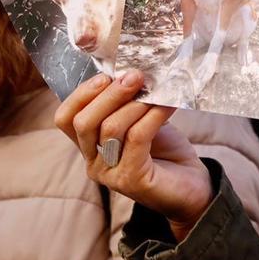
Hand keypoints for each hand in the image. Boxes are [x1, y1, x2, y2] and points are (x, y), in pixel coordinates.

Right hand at [54, 70, 212, 239]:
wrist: (193, 188)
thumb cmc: (166, 152)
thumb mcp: (143, 122)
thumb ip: (131, 103)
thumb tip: (132, 71)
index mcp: (89, 145)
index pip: (66, 119)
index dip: (80, 94)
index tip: (106, 75)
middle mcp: (93, 161)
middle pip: (84, 122)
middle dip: (109, 94)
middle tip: (135, 76)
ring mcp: (110, 174)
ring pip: (110, 129)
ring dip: (135, 104)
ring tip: (156, 90)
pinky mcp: (132, 179)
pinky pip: (137, 138)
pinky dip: (153, 116)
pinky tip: (168, 105)